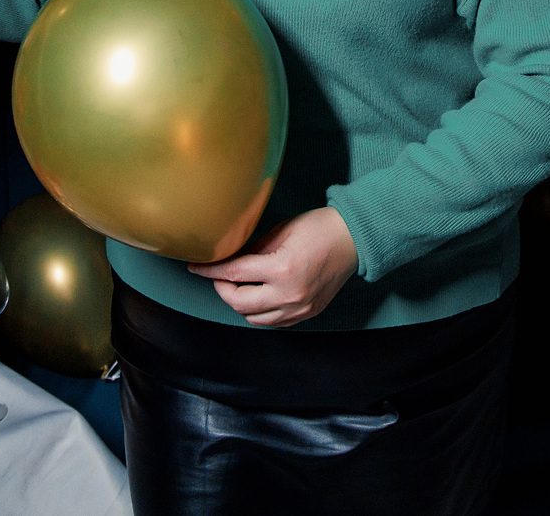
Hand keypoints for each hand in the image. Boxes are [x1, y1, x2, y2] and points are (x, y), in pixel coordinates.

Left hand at [187, 207, 357, 327]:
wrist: (353, 239)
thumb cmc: (318, 228)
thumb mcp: (280, 231)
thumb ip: (253, 250)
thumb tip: (229, 259)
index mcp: (281, 268)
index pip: (234, 274)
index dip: (210, 271)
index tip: (196, 267)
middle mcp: (289, 294)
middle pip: (239, 303)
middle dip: (222, 289)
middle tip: (218, 276)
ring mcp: (299, 308)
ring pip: (254, 319)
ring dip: (240, 304)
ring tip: (237, 286)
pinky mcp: (307, 314)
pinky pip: (273, 322)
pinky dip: (260, 312)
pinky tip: (257, 296)